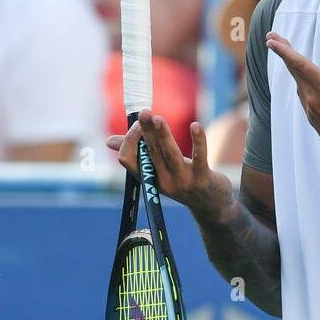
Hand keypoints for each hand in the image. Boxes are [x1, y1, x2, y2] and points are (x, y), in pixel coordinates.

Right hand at [107, 112, 232, 216]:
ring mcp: (183, 181)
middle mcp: (163, 182)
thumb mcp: (158, 171)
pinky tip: (196, 125)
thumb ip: (136, 154)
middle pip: (149, 152)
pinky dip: (198, 140)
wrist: (211, 206)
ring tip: (158, 118)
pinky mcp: (203, 178)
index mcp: (149, 178)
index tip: (138, 124)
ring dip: (163, 135)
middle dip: (145, 130)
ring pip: (170, 154)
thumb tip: (108, 142)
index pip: (128, 160)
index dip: (129, 140)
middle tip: (144, 112)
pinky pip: (199, 157)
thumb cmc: (182, 183)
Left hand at [266, 31, 319, 175]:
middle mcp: (315, 101)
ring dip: (293, 70)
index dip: (284, 51)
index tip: (271, 40)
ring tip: (290, 57)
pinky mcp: (314, 123)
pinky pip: (304, 99)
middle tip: (272, 39)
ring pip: (299, 86)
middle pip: (295, 72)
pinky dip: (301, 85)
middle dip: (283, 54)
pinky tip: (304, 82)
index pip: (300, 65)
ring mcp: (313, 113)